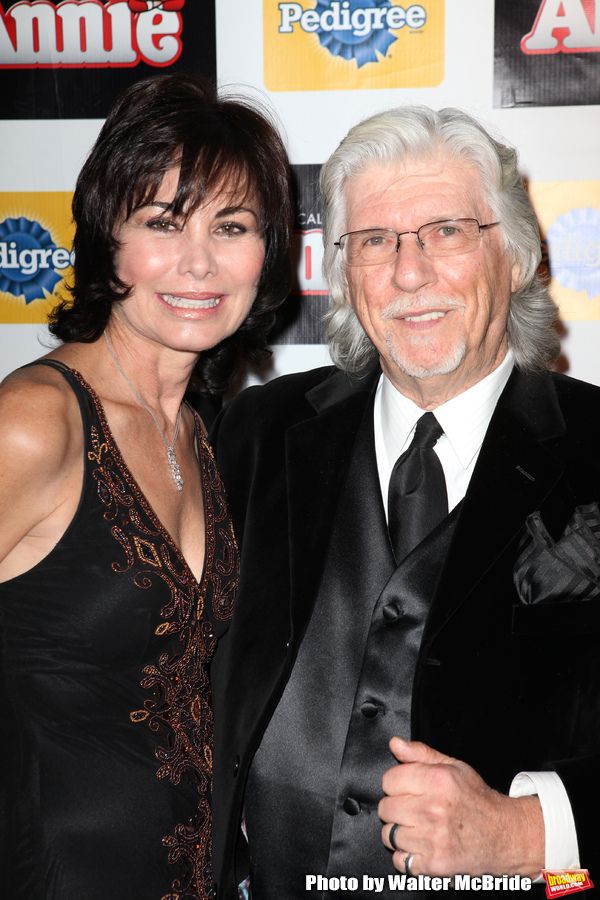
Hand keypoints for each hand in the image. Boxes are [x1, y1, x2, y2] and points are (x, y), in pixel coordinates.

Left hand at [378, 737, 543, 876]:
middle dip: (396, 808)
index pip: (389, 780)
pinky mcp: (435, 864)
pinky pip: (400, 861)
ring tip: (417, 828)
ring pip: (389, 835)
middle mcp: (434, 809)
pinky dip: (406, 856)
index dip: (396, 784)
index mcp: (438, 781)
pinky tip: (421, 846)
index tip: (407, 789)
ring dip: (399, 833)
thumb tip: (395, 744)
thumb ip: (421, 754)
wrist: (504, 835)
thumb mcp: (454, 767)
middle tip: (413, 809)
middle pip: (386, 808)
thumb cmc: (477, 799)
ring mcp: (434, 839)